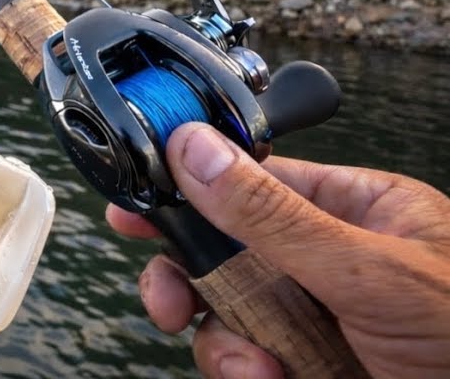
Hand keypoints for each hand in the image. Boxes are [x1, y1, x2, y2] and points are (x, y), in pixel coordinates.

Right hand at [108, 123, 449, 378]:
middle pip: (224, 251)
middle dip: (194, 281)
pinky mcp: (307, 367)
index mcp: (354, 211)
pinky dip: (249, 375)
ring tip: (262, 369)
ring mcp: (318, 320)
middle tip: (170, 302)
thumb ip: (273, 213)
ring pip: (227, 315)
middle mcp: (329, 262)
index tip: (135, 204)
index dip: (189, 189)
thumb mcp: (369, 270)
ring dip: (230, 346)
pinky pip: (246, 362)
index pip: (252, 180)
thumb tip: (195, 148)